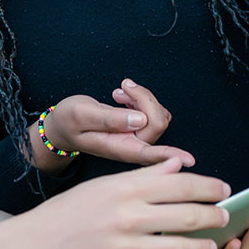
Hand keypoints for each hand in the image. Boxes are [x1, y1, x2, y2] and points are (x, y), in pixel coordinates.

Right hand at [15, 157, 229, 248]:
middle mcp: (127, 216)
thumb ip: (141, 176)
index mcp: (124, 188)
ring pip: (180, 248)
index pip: (180, 183)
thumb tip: (175, 164)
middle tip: (225, 217)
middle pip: (188, 215)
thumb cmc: (65, 217)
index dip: (208, 187)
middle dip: (214, 216)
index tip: (224, 190)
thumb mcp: (101, 187)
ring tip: (209, 246)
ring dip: (201, 248)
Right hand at [30, 83, 193, 172]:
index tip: (188, 160)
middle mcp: (131, 146)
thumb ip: (110, 118)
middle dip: (144, 98)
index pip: (149, 154)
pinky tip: (123, 97)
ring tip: (119, 93)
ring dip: (142, 98)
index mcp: (118, 148)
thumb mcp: (83, 114)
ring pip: (157, 115)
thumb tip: (139, 119)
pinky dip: (140, 98)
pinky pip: (152, 111)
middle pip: (156, 122)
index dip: (169, 156)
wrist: (61, 126)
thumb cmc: (69, 121)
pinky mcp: (138, 129)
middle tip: (122, 87)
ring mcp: (136, 139)